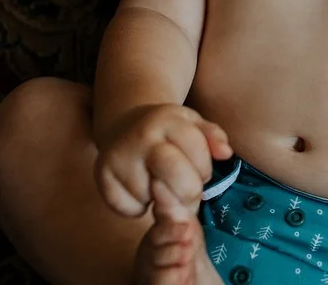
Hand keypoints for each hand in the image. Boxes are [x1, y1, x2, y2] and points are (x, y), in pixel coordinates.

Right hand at [94, 104, 230, 219]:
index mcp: (168, 119)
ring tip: (160, 185)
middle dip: (187, 192)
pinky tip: (140, 191)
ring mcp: (118, 156)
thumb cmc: (169, 130)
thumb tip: (226, 154)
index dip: (204, 170)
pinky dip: (137, 208)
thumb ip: (214, 137)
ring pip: (150, 196)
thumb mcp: (194, 124)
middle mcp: (141, 136)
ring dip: (160, 200)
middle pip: (174, 176)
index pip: (197, 152)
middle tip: (186, 194)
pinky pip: (127, 208)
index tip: (201, 174)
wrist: (124, 124)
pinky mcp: (101, 175)